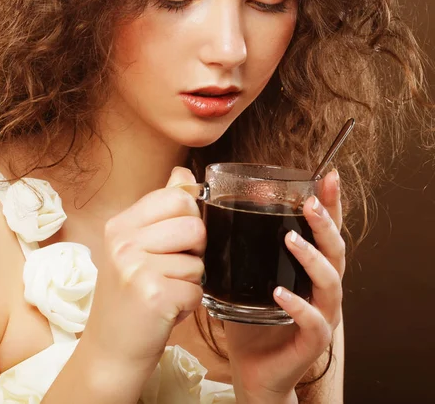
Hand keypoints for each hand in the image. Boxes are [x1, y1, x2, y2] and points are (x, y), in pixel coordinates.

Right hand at [80, 167, 205, 376]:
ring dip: (190, 282)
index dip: (188, 218)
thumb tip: (185, 173)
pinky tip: (165, 310)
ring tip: (164, 291)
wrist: (109, 352)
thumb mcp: (136, 247)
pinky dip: (188, 305)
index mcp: (120, 224)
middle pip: (194, 226)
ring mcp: (136, 268)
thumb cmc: (128, 297)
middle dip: (194, 252)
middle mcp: (123, 242)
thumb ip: (162, 208)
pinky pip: (197, 290)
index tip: (174, 240)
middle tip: (169, 270)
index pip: (176, 197)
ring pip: (199, 261)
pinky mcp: (153, 295)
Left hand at [224, 169, 344, 400]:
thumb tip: (206, 200)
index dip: (331, 204)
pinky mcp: (311, 342)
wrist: (251, 367)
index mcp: (307, 268)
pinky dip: (300, 306)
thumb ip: (233, 240)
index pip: (325, 231)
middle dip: (326, 223)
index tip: (328, 175)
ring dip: (313, 258)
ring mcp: (320, 315)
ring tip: (291, 239)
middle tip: (309, 203)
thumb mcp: (241, 271)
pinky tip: (281, 293)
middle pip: (336, 250)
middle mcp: (320, 288)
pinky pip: (315, 324)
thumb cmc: (248, 315)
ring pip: (331, 283)